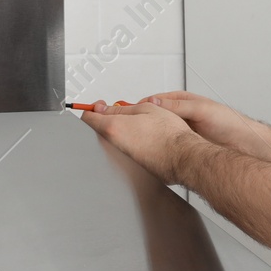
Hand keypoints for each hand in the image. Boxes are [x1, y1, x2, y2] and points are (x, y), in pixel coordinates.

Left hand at [77, 100, 202, 184]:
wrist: (182, 157)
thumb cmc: (169, 134)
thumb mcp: (147, 108)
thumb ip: (122, 108)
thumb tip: (108, 108)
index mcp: (113, 127)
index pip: (88, 117)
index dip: (93, 108)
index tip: (99, 105)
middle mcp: (113, 145)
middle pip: (100, 129)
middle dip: (107, 118)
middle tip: (122, 111)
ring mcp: (122, 157)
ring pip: (113, 140)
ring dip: (120, 130)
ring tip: (138, 124)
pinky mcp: (131, 164)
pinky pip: (124, 149)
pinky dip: (130, 141)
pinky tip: (145, 137)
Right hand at [138, 90, 270, 160]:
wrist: (244, 144)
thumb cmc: (228, 122)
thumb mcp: (200, 109)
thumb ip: (177, 106)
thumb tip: (154, 102)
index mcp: (183, 102)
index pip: (155, 101)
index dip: (140, 105)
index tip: (127, 111)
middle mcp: (181, 115)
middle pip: (154, 117)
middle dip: (142, 120)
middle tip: (127, 125)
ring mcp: (182, 131)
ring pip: (160, 131)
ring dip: (150, 134)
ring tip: (136, 139)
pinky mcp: (186, 145)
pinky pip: (167, 144)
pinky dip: (159, 147)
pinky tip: (152, 151)